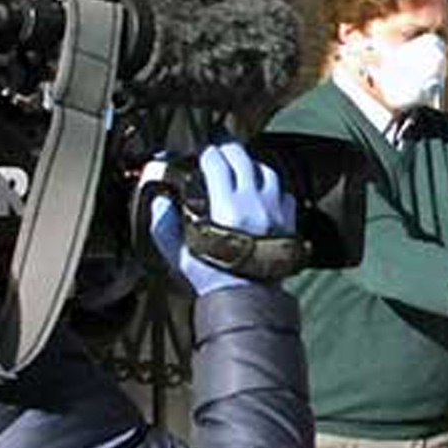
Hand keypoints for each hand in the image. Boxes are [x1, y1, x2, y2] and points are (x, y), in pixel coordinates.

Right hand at [147, 142, 295, 293]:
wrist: (247, 299)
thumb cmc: (212, 278)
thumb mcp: (179, 254)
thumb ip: (164, 226)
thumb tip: (159, 201)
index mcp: (227, 208)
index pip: (216, 163)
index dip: (206, 153)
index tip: (200, 153)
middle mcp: (255, 204)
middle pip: (243, 158)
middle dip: (228, 148)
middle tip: (219, 147)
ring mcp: (275, 211)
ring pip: (267, 171)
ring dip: (252, 164)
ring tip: (241, 166)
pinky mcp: (288, 222)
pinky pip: (284, 193)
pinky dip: (273, 186)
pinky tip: (262, 190)